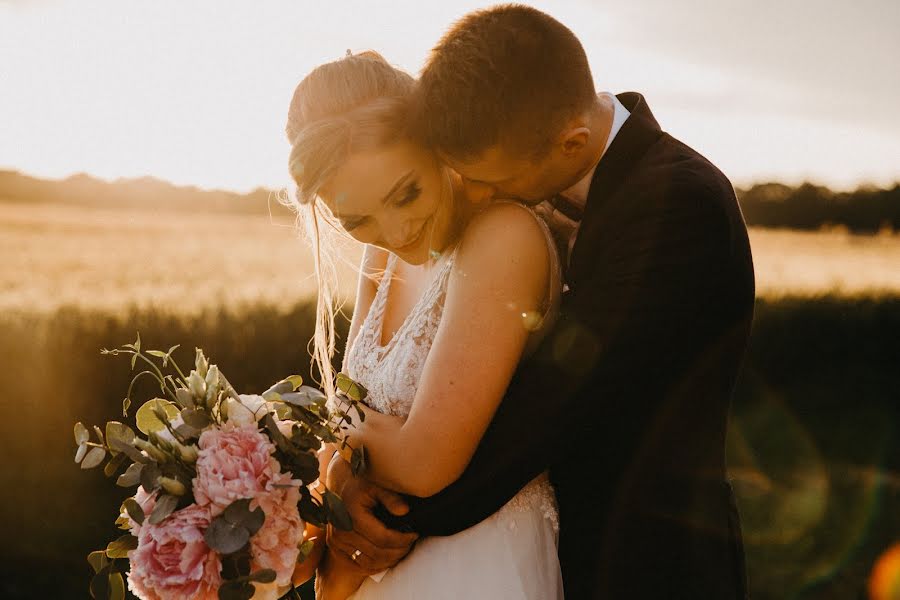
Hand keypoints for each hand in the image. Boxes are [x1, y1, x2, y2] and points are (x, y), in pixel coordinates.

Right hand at [326, 455, 417, 574]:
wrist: (339, 489)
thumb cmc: (360, 486)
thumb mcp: (376, 486)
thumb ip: (391, 498)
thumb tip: (405, 511)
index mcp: (352, 517)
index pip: (383, 538)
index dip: (402, 540)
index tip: (414, 534)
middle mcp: (342, 532)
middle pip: (378, 553)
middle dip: (399, 551)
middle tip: (411, 542)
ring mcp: (338, 543)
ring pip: (370, 562)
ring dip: (390, 560)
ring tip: (402, 549)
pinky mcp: (337, 550)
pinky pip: (361, 566)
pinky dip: (378, 565)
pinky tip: (389, 557)